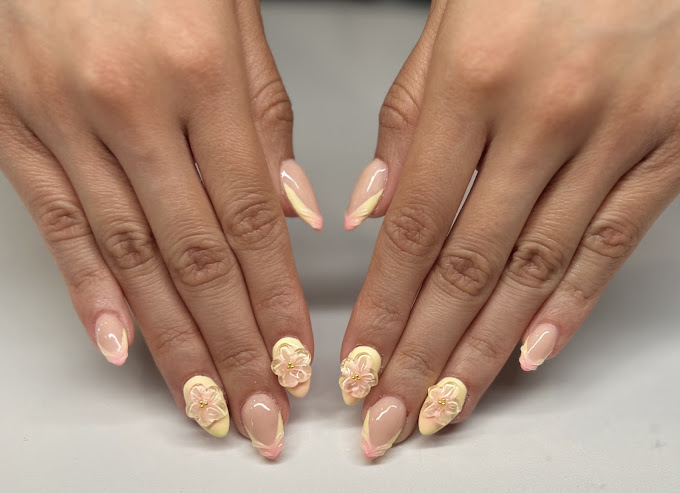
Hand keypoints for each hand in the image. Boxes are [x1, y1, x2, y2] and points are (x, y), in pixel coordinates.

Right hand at [0, 0, 321, 458]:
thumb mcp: (233, 15)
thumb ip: (264, 114)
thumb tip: (292, 209)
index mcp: (199, 74)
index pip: (250, 219)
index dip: (274, 300)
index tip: (293, 359)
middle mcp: (130, 106)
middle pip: (194, 255)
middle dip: (232, 346)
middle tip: (257, 410)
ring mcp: (64, 120)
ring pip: (130, 255)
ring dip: (171, 339)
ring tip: (203, 400)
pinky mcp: (13, 126)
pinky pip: (54, 223)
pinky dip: (90, 289)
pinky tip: (121, 343)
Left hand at [342, 0, 679, 457]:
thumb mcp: (454, 17)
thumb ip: (408, 114)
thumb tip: (371, 206)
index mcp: (475, 80)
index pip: (414, 226)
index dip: (384, 307)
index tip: (360, 365)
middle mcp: (544, 117)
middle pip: (469, 266)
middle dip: (424, 354)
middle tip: (392, 415)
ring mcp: (614, 136)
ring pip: (535, 271)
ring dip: (485, 350)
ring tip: (448, 405)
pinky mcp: (669, 146)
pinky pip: (610, 244)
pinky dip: (569, 306)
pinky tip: (530, 354)